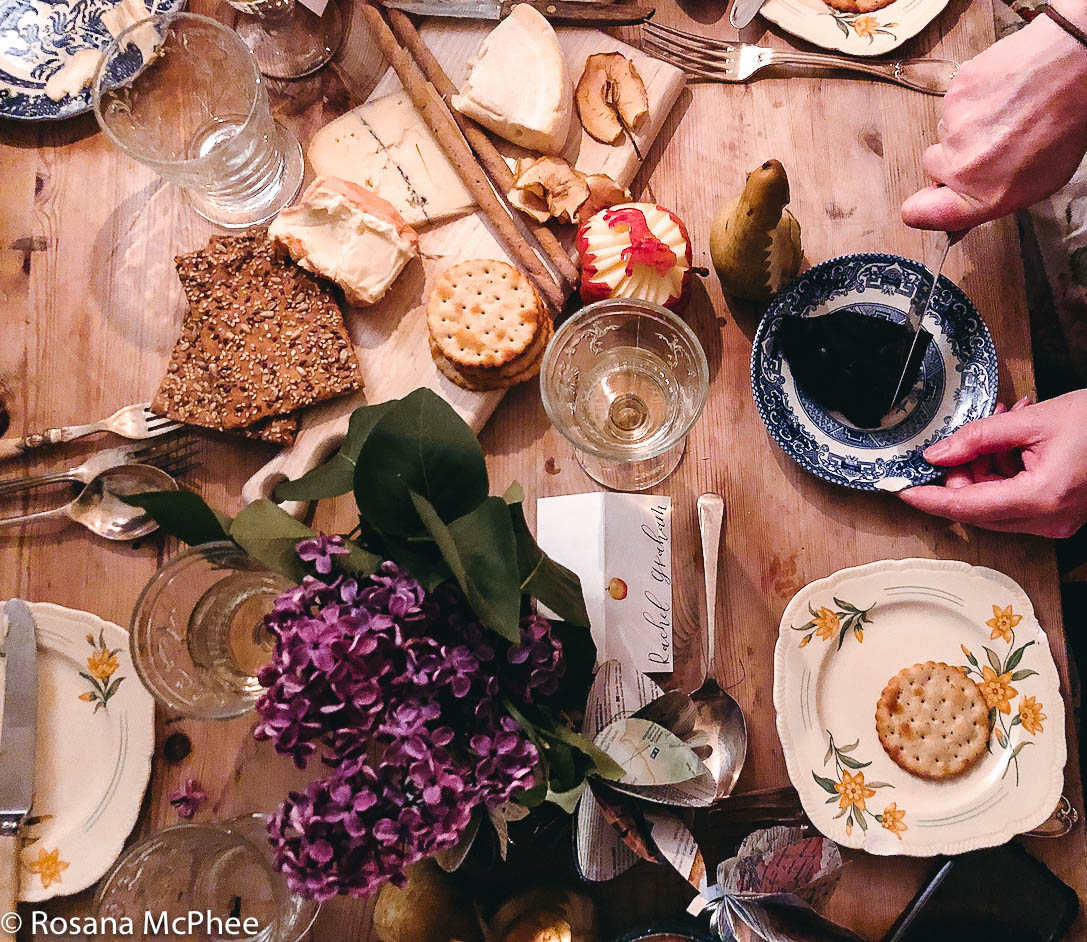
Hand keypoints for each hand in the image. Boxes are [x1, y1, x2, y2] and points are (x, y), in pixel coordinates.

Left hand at [899, 389, 1086, 537]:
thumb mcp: (1031, 420)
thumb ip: (977, 437)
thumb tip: (936, 454)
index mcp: (1041, 497)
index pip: (967, 506)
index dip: (929, 499)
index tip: (901, 490)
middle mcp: (1048, 518)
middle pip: (978, 510)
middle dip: (959, 478)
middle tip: (954, 446)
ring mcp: (1056, 520)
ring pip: (995, 505)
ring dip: (983, 471)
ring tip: (996, 433)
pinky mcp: (1060, 514)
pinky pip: (1015, 502)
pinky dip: (1003, 475)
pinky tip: (1010, 443)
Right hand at [901, 13, 1086, 230]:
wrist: (1074, 67)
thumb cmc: (1067, 123)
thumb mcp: (1040, 181)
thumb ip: (991, 198)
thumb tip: (961, 211)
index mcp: (982, 196)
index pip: (919, 213)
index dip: (919, 209)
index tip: (922, 206)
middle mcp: (961, 166)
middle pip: (934, 165)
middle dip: (954, 156)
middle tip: (991, 141)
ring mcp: (954, 128)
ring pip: (947, 130)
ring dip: (969, 124)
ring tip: (1006, 111)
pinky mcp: (954, 93)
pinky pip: (955, 100)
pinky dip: (974, 96)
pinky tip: (1002, 91)